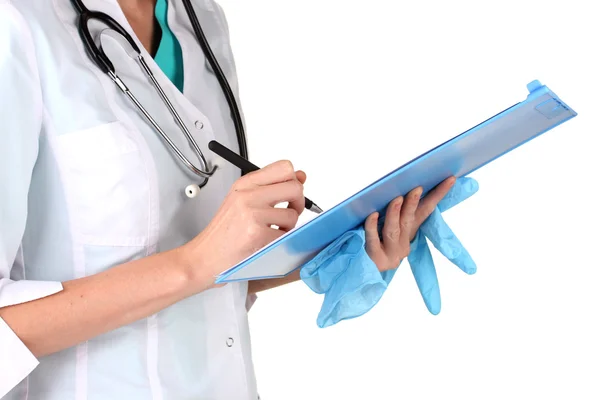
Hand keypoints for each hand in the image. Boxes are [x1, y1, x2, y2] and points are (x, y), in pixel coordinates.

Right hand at [183, 160, 306, 290]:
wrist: (206, 255)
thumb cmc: (225, 231)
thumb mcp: (243, 200)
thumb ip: (272, 186)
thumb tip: (301, 176)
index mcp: (245, 183)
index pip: (284, 167)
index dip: (294, 181)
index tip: (289, 193)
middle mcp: (248, 194)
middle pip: (295, 188)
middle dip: (298, 203)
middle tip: (288, 212)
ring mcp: (252, 214)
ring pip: (293, 214)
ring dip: (287, 226)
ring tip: (270, 230)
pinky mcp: (256, 234)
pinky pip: (285, 235)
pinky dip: (279, 241)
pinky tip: (265, 240)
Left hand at [364, 177, 456, 271]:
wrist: (365, 276)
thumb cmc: (376, 247)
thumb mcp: (390, 231)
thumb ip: (396, 214)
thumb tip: (399, 188)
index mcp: (408, 233)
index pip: (426, 211)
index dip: (438, 195)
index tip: (450, 179)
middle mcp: (403, 244)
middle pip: (409, 220)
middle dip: (414, 203)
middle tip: (417, 188)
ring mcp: (390, 252)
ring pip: (393, 230)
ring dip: (395, 213)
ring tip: (396, 198)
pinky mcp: (376, 258)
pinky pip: (373, 239)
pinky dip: (372, 226)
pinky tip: (372, 215)